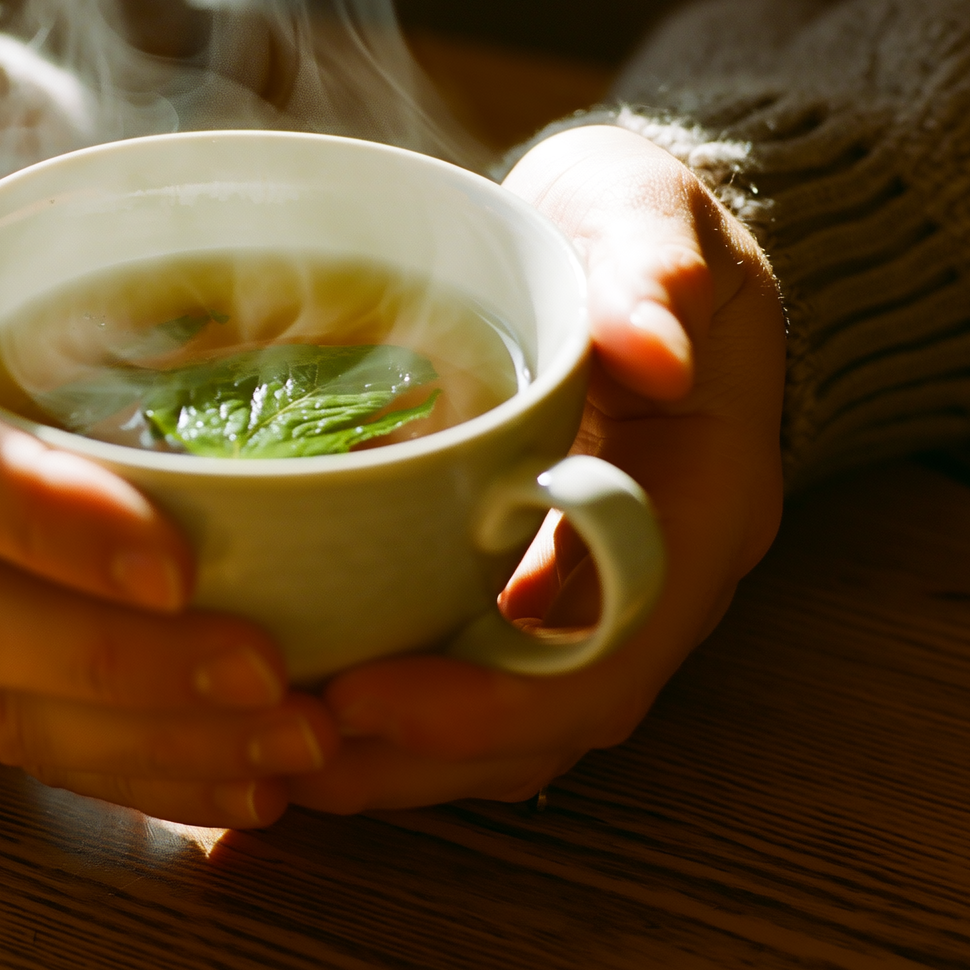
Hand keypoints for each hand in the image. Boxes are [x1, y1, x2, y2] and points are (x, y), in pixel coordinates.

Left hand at [289, 125, 785, 811]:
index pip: (610, 653)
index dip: (494, 704)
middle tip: (282, 755)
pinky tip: (293, 698)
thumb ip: (653, 270)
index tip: (365, 697)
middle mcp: (659, 576)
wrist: (639, 236)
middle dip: (420, 759)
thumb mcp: (649, 210)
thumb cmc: (642, 216)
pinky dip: (395, 704)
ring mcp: (598, 585)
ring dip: (398, 757)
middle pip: (550, 722)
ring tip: (266, 755)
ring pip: (511, 722)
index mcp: (703, 506)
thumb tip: (655, 349)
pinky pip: (478, 672)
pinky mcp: (537, 577)